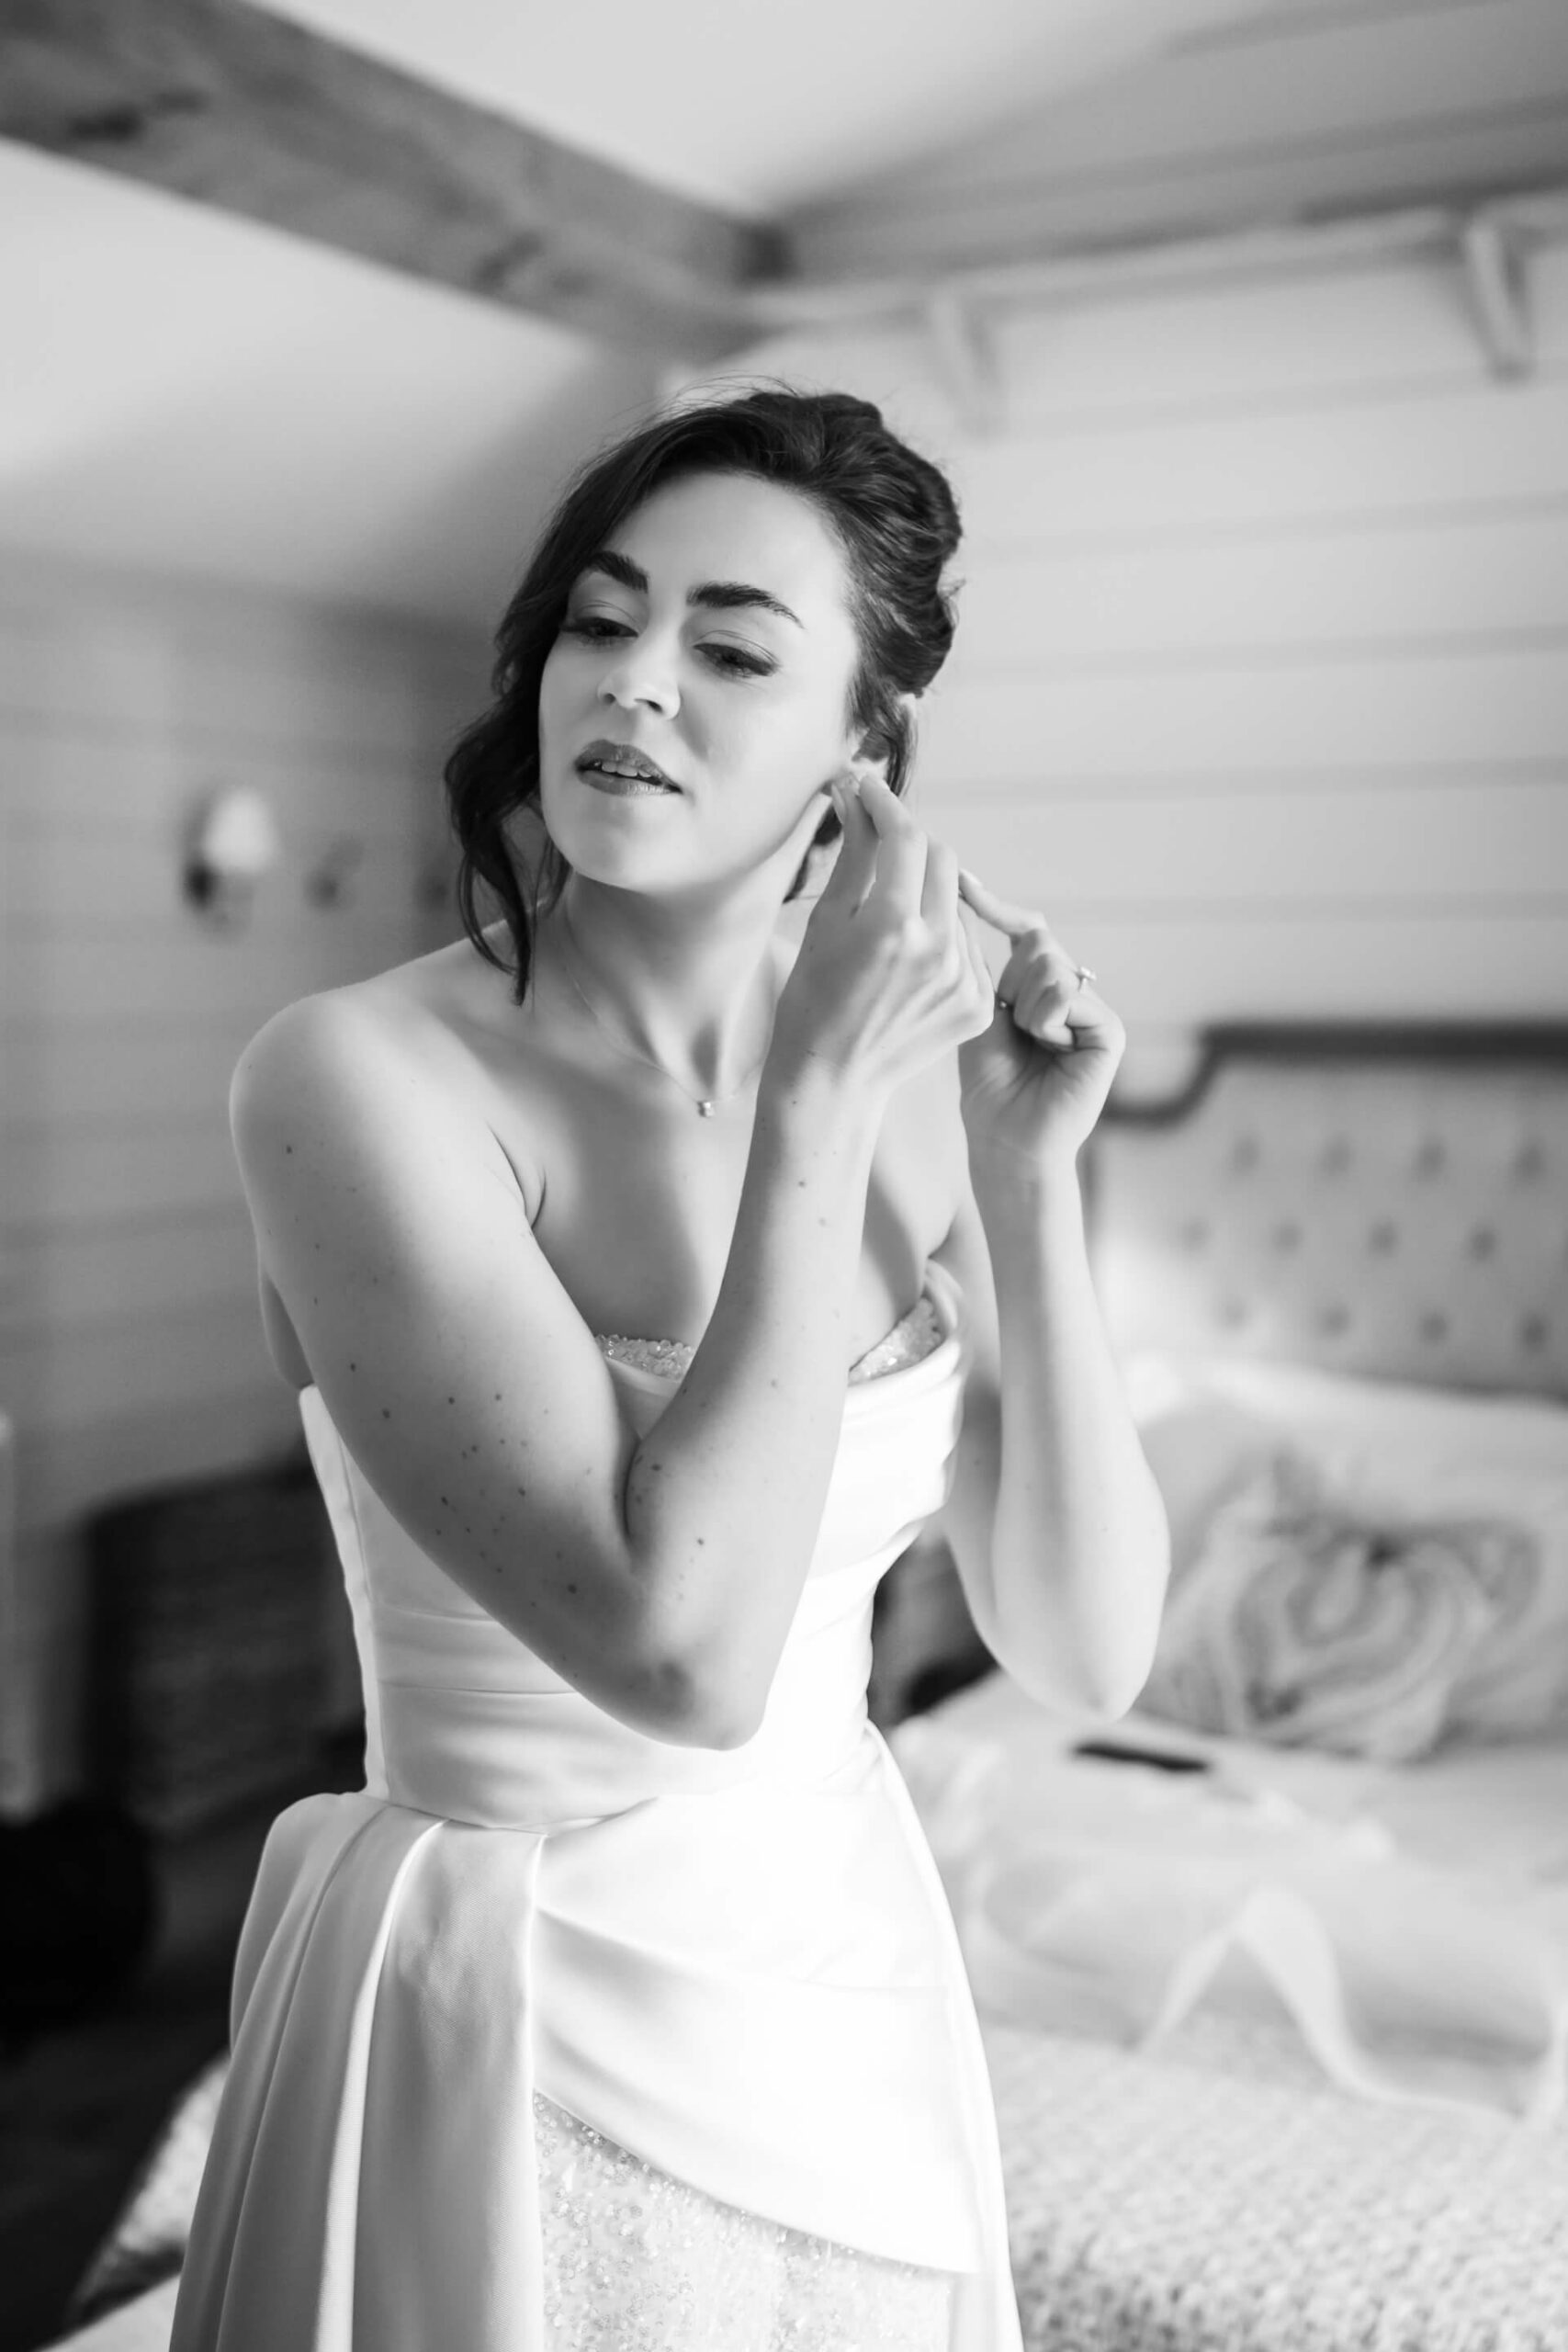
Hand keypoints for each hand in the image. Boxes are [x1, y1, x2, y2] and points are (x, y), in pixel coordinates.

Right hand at [766, 768, 995, 1100]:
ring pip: (957, 902)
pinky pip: (968, 945)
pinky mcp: (980, 1004)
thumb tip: (853, 793)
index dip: (887, 805)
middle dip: (911, 845)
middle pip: (943, 860)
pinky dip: (943, 938)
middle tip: (879, 847)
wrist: (833, 1079)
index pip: (906, 838)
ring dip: (928, 895)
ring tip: (889, 924)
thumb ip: (854, 854)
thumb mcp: (826, 922)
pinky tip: (909, 963)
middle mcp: (938, 950)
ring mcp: (965, 980)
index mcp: (893, 926)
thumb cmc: (813, 1001)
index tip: (870, 790)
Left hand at [954, 864, 1125, 1175]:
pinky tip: (1050, 1050)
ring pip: (1051, 965)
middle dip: (1010, 982)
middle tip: (1013, 1027)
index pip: (1025, 931)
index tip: (964, 881)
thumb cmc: (987, 1086)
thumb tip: (965, 897)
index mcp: (1041, 986)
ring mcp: (1093, 1009)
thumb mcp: (978, 1010)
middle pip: (1037, 943)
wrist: (1006, 1140)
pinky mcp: (1110, 1028)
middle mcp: (1072, 991)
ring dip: (1025, 1007)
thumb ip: (981, 962)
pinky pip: (1068, 992)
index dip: (996, 907)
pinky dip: (1046, 1021)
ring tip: (1030, 1044)